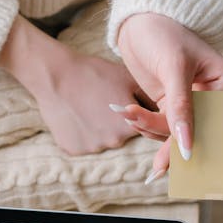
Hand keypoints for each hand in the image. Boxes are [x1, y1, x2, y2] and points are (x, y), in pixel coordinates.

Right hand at [0, 16, 145, 154]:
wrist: (56, 75)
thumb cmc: (94, 72)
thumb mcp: (127, 80)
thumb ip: (149, 99)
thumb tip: (166, 110)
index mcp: (130, 126)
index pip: (141, 127)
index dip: (134, 115)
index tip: (122, 102)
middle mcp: (113, 142)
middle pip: (120, 136)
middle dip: (115, 123)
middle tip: (101, 101)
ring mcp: (91, 148)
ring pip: (100, 140)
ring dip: (97, 128)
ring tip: (86, 106)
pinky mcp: (72, 149)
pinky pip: (82, 143)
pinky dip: (80, 132)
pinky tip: (75, 114)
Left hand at [117, 13, 222, 175]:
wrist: (137, 19)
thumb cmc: (161, 32)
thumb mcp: (172, 68)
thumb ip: (181, 108)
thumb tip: (187, 147)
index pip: (218, 124)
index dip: (203, 146)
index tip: (185, 167)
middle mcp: (213, 94)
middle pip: (199, 133)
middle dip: (173, 146)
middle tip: (156, 171)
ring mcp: (192, 100)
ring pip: (176, 132)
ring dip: (151, 130)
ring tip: (129, 113)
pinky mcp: (171, 103)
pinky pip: (162, 126)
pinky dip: (145, 123)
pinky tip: (126, 111)